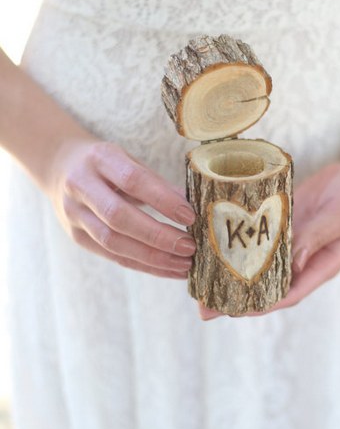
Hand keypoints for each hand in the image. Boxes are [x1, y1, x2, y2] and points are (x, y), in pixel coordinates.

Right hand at [47, 137, 196, 277]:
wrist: (60, 167)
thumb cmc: (107, 165)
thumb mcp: (129, 160)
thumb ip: (156, 183)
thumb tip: (190, 209)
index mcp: (99, 158)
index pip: (132, 180)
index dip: (162, 200)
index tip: (190, 216)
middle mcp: (81, 185)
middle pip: (118, 217)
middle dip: (157, 235)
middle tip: (189, 246)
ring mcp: (75, 214)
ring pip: (113, 242)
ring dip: (153, 257)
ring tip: (184, 264)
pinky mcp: (77, 237)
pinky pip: (113, 256)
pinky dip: (144, 265)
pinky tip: (169, 269)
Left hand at [198, 160, 339, 318]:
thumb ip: (318, 235)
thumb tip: (293, 260)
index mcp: (320, 266)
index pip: (288, 294)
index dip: (261, 305)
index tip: (234, 311)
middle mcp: (301, 259)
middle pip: (264, 285)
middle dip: (235, 296)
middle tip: (202, 305)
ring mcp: (288, 241)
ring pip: (254, 262)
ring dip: (228, 270)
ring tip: (197, 277)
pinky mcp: (280, 223)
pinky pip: (255, 235)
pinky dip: (235, 240)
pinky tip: (211, 241)